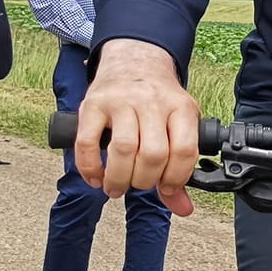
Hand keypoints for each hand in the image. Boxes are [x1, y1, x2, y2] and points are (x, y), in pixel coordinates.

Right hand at [74, 39, 201, 216]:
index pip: (184, 150)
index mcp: (181, 107)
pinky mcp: (93, 104)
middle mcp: (152, 102)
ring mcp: (121, 101)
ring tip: (116, 187)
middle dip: (145, 181)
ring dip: (118, 178)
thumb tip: (184, 209)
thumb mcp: (178, 125)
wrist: (135, 60)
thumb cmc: (159, 102)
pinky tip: (95, 178)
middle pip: (153, 153)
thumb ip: (179, 167)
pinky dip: (89, 168)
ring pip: (123, 149)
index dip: (176, 178)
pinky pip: (87, 143)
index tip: (167, 188)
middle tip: (139, 185)